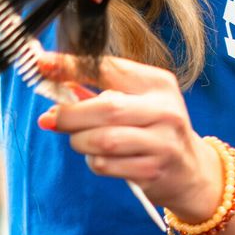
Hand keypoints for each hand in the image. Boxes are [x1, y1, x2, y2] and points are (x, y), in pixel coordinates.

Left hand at [35, 51, 223, 220]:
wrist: (190, 170)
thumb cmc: (154, 128)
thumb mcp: (136, 101)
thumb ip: (96, 93)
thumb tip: (51, 87)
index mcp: (157, 83)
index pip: (108, 68)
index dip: (72, 66)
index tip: (44, 64)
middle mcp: (164, 109)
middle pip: (106, 108)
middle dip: (69, 114)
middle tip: (51, 118)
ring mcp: (162, 141)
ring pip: (102, 140)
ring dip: (80, 141)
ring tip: (80, 140)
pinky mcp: (153, 170)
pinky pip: (106, 165)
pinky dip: (93, 161)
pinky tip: (101, 158)